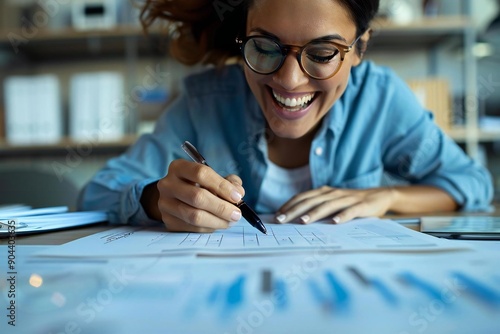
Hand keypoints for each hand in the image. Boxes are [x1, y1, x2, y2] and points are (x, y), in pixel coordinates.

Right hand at [156, 159, 244, 231]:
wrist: (175, 198)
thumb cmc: (199, 185)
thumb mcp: (213, 178)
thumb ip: (229, 182)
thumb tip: (238, 193)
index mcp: (178, 167)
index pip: (201, 173)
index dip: (222, 186)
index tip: (237, 197)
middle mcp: (167, 184)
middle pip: (197, 197)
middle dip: (221, 207)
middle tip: (237, 214)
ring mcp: (165, 204)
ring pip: (194, 216)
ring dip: (217, 221)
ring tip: (230, 221)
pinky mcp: (168, 221)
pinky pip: (192, 228)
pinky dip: (209, 228)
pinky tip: (217, 224)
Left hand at [275, 186, 395, 224]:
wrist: (379, 196)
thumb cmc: (351, 203)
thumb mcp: (332, 203)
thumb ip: (317, 208)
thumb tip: (295, 219)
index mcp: (324, 192)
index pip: (303, 197)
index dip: (289, 205)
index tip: (277, 216)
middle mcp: (333, 193)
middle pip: (311, 201)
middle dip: (295, 210)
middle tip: (282, 220)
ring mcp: (347, 199)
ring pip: (327, 205)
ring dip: (314, 213)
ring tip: (303, 221)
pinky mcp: (361, 206)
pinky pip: (350, 211)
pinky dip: (342, 216)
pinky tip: (334, 222)